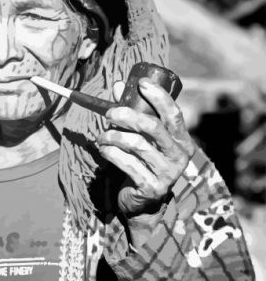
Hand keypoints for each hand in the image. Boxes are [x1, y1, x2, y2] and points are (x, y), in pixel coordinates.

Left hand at [97, 78, 195, 216]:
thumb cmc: (142, 160)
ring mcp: (167, 173)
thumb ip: (133, 111)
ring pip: (136, 144)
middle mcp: (179, 156)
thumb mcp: (141, 136)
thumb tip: (118, 86)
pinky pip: (127, 163)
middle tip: (109, 113)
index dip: (159, 96)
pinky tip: (103, 150)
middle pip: (153, 127)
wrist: (142, 200)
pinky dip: (110, 153)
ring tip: (102, 136)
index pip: (173, 114)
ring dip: (113, 136)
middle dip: (127, 115)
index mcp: (182, 140)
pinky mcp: (152, 187)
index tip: (141, 83)